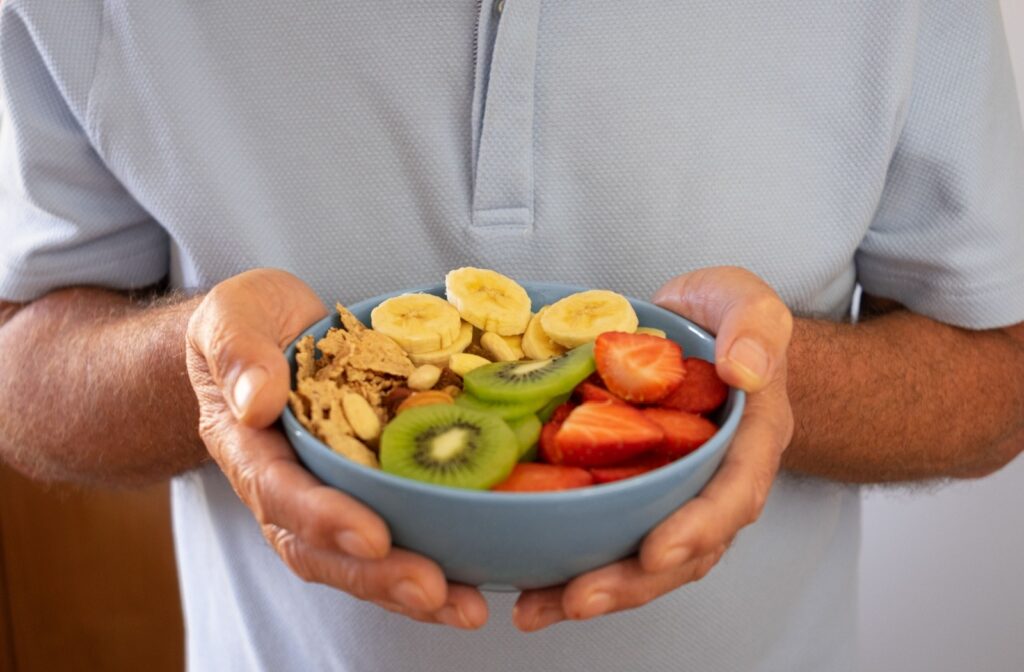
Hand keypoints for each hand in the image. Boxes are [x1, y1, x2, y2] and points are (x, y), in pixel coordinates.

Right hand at [185, 268, 487, 628]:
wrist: (268, 330)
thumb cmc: (250, 320)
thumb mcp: (233, 314)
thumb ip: (238, 351)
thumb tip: (256, 401)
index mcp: (249, 447)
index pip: (281, 493)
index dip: (325, 518)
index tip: (373, 535)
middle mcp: (286, 485)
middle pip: (322, 548)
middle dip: (377, 575)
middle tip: (432, 590)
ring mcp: (326, 493)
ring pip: (358, 558)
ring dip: (408, 588)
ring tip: (464, 606)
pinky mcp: (365, 488)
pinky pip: (393, 532)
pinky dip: (431, 558)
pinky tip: (473, 580)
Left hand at [512, 266, 793, 630]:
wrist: (701, 328)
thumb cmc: (728, 317)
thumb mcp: (748, 302)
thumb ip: (756, 328)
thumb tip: (745, 370)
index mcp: (747, 445)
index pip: (732, 497)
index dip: (697, 531)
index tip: (656, 554)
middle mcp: (711, 483)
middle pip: (683, 551)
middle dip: (632, 581)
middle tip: (577, 599)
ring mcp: (671, 493)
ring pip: (642, 558)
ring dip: (594, 589)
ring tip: (538, 610)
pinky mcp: (631, 489)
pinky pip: (608, 533)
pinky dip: (570, 561)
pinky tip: (527, 582)